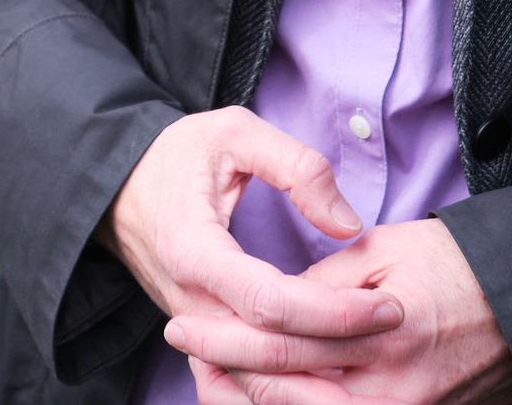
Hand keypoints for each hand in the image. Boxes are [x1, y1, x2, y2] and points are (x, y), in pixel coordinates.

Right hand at [99, 108, 402, 353]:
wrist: (118, 185)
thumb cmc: (177, 154)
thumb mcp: (236, 131)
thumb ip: (297, 167)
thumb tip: (349, 224)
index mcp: (194, 250)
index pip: (270, 302)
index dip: (332, 311)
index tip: (384, 303)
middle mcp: (188, 303)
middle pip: (266, 350)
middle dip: (334, 346)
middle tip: (393, 322)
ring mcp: (189, 326)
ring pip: (250, 376)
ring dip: (310, 374)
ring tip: (369, 354)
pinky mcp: (196, 335)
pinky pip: (237, 375)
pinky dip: (280, 380)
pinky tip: (325, 370)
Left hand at [167, 216, 511, 404]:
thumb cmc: (460, 264)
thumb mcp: (393, 250)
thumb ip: (328, 280)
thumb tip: (278, 299)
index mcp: (380, 332)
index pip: (281, 338)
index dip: (225, 332)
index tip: (184, 318)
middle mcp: (384, 389)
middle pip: (281, 391)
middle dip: (223, 370)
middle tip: (183, 345)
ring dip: (247, 401)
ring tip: (211, 374)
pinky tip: (262, 397)